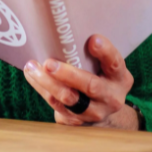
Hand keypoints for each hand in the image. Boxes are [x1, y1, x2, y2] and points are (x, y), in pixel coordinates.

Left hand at [23, 35, 137, 129]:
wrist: (101, 113)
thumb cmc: (98, 79)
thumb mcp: (104, 68)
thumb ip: (91, 56)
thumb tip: (62, 30)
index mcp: (120, 78)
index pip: (115, 63)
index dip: (106, 52)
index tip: (92, 40)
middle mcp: (111, 97)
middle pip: (91, 86)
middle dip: (68, 74)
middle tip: (49, 63)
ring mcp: (95, 112)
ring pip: (69, 98)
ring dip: (47, 82)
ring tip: (32, 67)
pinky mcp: (77, 120)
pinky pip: (56, 104)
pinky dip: (41, 88)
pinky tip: (31, 76)